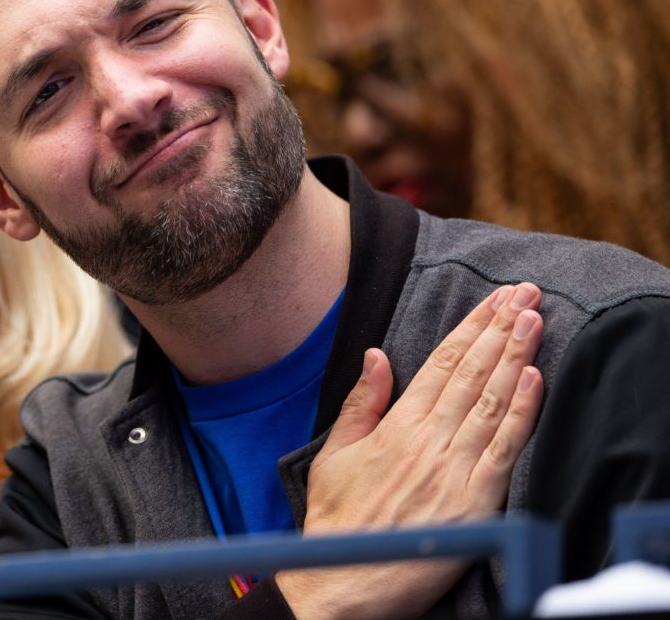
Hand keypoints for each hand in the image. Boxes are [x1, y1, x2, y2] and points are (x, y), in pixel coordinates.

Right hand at [276, 282, 544, 619]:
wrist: (344, 578)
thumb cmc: (339, 520)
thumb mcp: (336, 454)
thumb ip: (362, 404)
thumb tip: (376, 355)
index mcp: (396, 425)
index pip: (441, 363)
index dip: (471, 327)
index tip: (495, 299)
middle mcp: (428, 439)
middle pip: (471, 372)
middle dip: (500, 328)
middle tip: (526, 293)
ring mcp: (453, 468)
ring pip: (491, 400)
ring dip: (515, 355)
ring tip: (534, 320)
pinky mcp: (474, 500)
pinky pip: (504, 448)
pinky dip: (521, 411)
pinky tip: (535, 378)